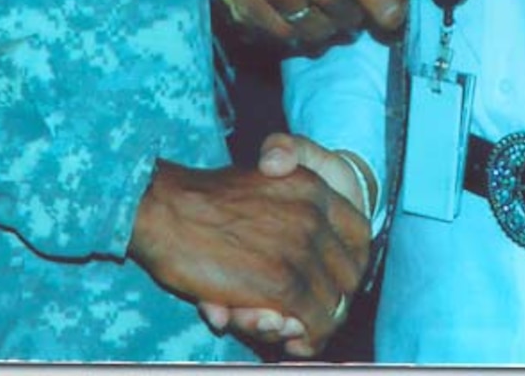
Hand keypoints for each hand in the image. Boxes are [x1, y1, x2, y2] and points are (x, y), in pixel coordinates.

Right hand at [128, 156, 367, 357]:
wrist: (165, 208)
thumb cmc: (203, 201)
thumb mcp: (261, 185)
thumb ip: (289, 215)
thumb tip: (302, 242)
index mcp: (312, 186)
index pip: (359, 233)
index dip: (349, 264)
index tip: (332, 281)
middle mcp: (314, 215)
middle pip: (351, 273)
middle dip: (335, 299)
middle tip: (311, 315)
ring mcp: (301, 249)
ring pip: (333, 303)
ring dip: (317, 324)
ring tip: (295, 332)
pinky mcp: (282, 283)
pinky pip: (313, 322)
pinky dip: (306, 338)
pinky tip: (289, 340)